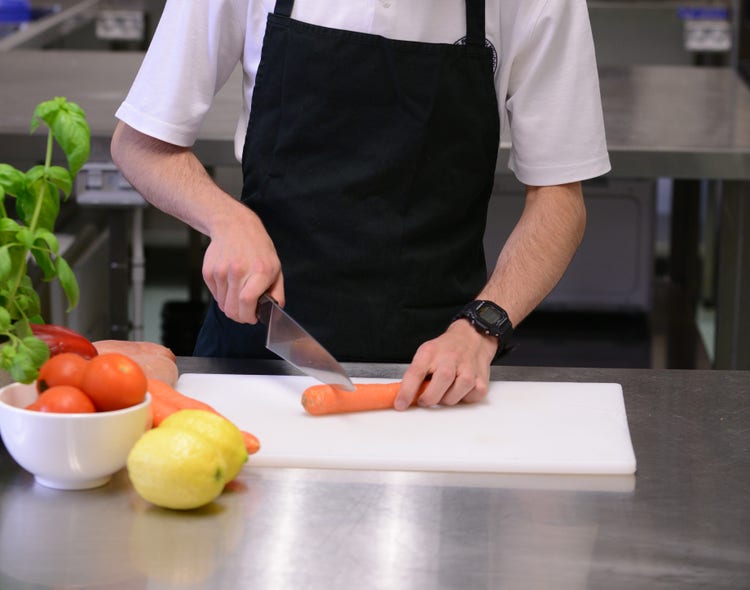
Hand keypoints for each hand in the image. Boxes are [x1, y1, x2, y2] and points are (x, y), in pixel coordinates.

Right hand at [202, 204, 283, 323]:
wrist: (235, 226)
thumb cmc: (258, 249)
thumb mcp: (276, 268)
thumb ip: (277, 293)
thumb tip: (272, 313)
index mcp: (260, 270)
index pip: (248, 301)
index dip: (249, 316)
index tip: (252, 317)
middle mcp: (239, 270)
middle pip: (233, 308)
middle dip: (239, 317)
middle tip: (245, 313)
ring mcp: (221, 270)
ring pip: (222, 304)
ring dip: (230, 305)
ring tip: (238, 291)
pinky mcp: (208, 271)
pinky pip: (214, 295)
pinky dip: (222, 296)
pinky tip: (229, 283)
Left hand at [394, 320, 497, 409]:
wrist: (472, 338)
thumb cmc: (445, 350)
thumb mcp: (426, 354)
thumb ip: (415, 375)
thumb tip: (403, 398)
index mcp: (430, 353)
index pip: (415, 373)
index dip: (406, 391)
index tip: (400, 405)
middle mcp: (450, 360)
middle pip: (436, 390)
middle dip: (428, 399)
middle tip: (425, 398)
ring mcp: (468, 370)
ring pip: (451, 399)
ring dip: (445, 399)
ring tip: (445, 388)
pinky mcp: (481, 381)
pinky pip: (467, 400)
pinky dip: (462, 398)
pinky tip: (460, 387)